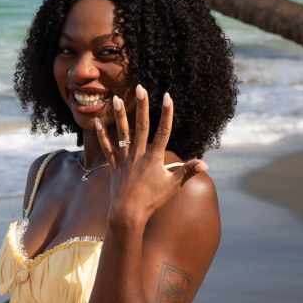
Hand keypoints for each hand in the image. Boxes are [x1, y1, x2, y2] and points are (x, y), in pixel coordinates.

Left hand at [95, 85, 207, 224]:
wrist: (128, 214)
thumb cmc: (153, 201)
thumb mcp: (173, 187)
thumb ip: (187, 172)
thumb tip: (205, 163)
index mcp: (155, 157)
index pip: (163, 131)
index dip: (167, 113)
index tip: (167, 96)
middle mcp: (139, 154)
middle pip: (141, 125)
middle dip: (142, 106)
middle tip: (140, 88)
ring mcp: (125, 158)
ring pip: (122, 133)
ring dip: (119, 115)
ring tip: (116, 98)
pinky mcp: (113, 164)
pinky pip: (106, 147)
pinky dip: (102, 134)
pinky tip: (97, 121)